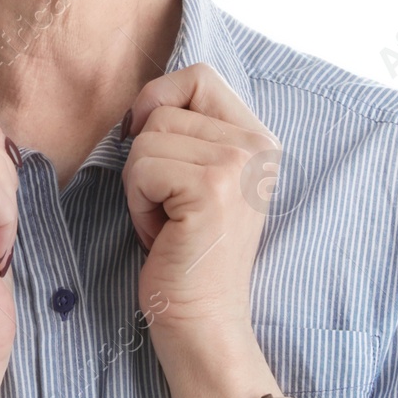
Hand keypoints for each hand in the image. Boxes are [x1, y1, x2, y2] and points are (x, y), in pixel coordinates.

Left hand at [121, 62, 280, 342]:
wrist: (203, 320)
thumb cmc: (187, 252)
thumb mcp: (199, 176)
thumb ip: (190, 130)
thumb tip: (141, 101)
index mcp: (259, 138)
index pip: (199, 76)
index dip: (159, 100)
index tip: (149, 143)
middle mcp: (257, 145)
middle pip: (164, 108)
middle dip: (146, 158)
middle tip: (169, 206)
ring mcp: (238, 165)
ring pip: (146, 139)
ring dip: (139, 185)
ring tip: (166, 223)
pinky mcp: (211, 188)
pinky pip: (141, 168)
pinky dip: (137, 205)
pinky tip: (161, 234)